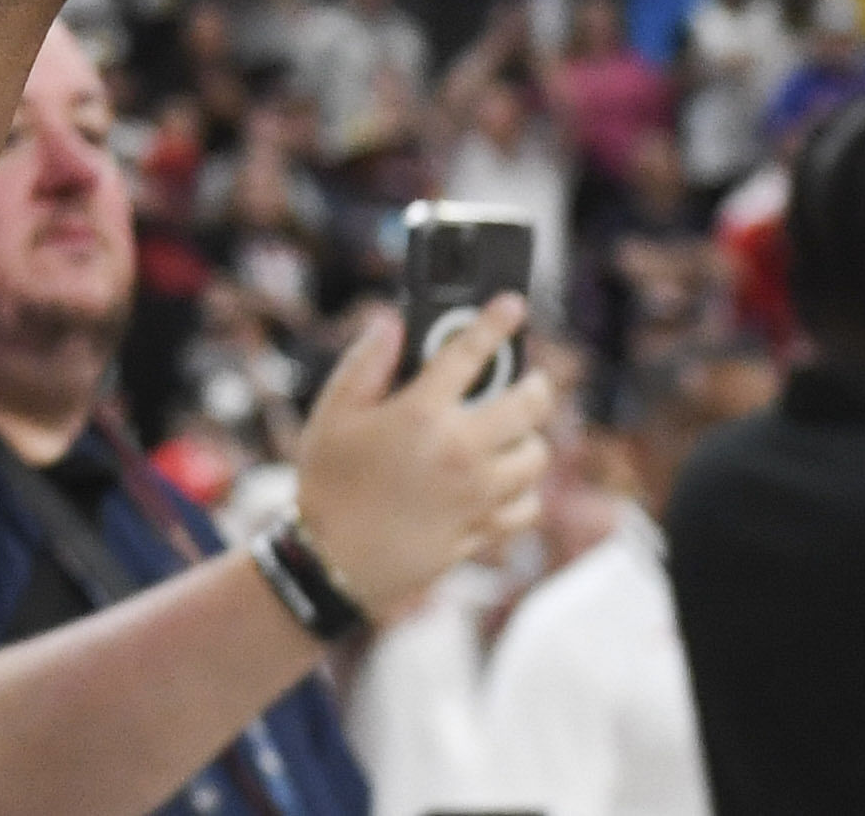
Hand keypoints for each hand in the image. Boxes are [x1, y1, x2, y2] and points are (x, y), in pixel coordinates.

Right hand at [289, 296, 554, 624]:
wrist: (332, 561)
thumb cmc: (328, 482)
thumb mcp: (332, 413)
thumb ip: (367, 363)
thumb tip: (394, 322)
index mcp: (421, 414)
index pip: (471, 352)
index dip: (495, 321)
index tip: (512, 304)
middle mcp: (460, 450)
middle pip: (529, 403)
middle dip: (534, 383)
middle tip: (525, 380)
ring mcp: (478, 494)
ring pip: (537, 455)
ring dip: (528, 438)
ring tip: (506, 434)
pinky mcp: (484, 530)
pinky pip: (529, 504)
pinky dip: (522, 490)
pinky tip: (500, 481)